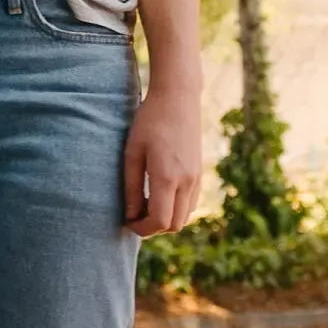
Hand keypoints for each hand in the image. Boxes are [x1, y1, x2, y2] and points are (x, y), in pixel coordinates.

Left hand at [123, 83, 201, 235]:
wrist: (178, 99)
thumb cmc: (149, 122)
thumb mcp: (132, 152)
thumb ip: (130, 186)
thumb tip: (129, 215)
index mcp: (167, 177)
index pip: (160, 221)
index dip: (142, 228)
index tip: (126, 221)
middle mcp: (187, 182)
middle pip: (174, 225)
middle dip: (153, 227)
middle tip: (133, 215)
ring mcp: (197, 178)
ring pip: (185, 217)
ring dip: (166, 219)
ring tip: (143, 205)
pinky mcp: (200, 174)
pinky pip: (191, 204)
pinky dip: (176, 209)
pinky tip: (158, 195)